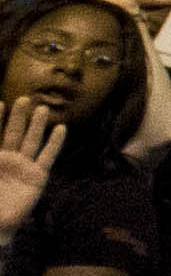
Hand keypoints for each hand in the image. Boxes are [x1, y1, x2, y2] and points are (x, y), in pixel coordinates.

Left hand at [0, 100, 58, 235]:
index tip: (0, 103)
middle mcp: (8, 160)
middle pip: (14, 134)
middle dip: (18, 117)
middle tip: (24, 99)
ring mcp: (23, 167)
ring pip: (31, 141)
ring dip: (37, 125)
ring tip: (42, 109)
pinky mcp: (37, 177)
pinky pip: (47, 157)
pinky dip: (54, 143)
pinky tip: (61, 129)